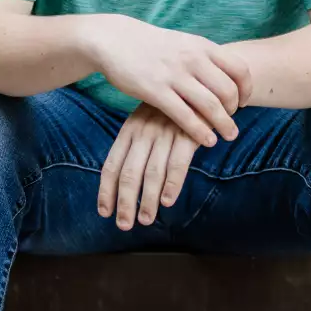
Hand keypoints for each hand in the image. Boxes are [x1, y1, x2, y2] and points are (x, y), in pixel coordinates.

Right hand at [90, 16, 251, 145]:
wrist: (114, 40)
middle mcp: (192, 59)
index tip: (243, 103)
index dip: (246, 90)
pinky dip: (201, 132)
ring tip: (228, 137)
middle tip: (231, 122)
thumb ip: (204, 57)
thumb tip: (226, 74)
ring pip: (211, 106)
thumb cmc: (151, 46)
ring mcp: (174, 75)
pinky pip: (186, 116)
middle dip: (234, 111)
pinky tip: (207, 141)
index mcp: (202, 46)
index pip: (239, 69)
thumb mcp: (183, 42)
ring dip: (224, 125)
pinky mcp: (156, 91)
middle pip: (228, 91)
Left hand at [98, 104, 201, 229]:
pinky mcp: (188, 134)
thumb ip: (138, 146)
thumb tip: (126, 181)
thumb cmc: (175, 110)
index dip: (106, 191)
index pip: (111, 165)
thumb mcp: (149, 121)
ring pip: (152, 173)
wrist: (205, 85)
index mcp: (130, 129)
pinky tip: (167, 201)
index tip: (105, 212)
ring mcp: (165, 132)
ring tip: (145, 220)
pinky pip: (178, 164)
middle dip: (125, 202)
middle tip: (124, 225)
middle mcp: (144, 131)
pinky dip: (172, 184)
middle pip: (129, 173)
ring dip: (147, 200)